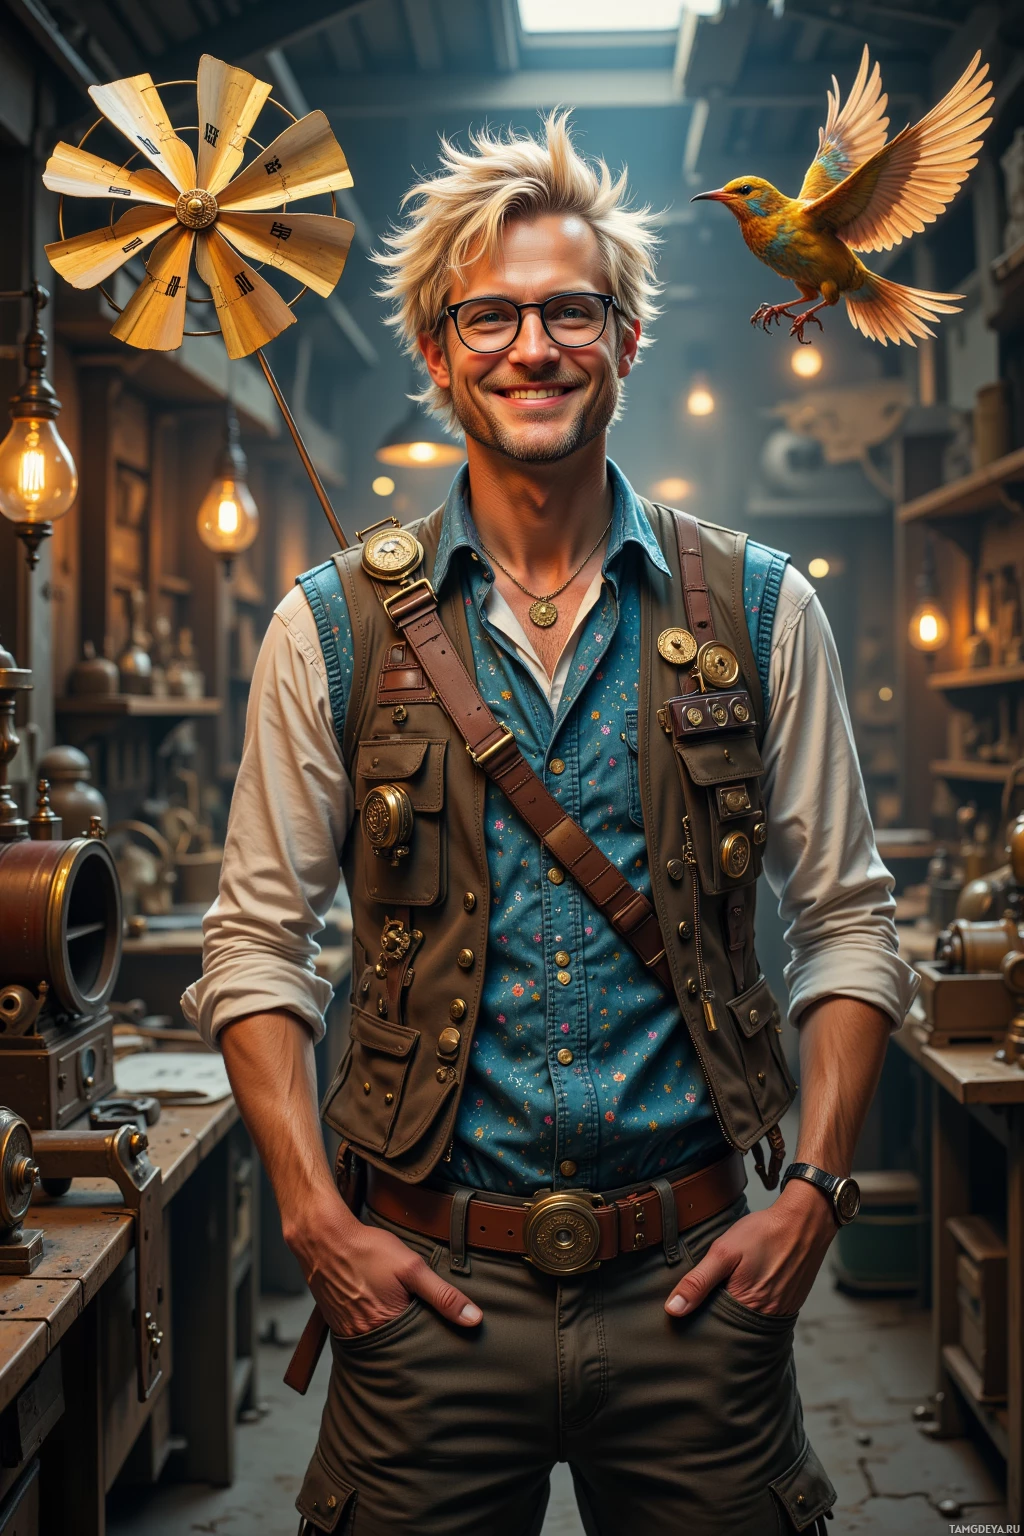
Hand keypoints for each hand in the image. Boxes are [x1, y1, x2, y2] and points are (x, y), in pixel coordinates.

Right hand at [287, 1190, 482, 1338]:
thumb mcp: (412, 1267)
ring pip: (381, 1341)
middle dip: (413, 1337)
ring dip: (393, 1331)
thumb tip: (474, 1319)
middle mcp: (367, 1337)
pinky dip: (373, 1325)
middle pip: (400, 1347)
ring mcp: (350, 1332)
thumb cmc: (368, 1249)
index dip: (434, 1338)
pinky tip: (378, 1308)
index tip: (445, 1331)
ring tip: (400, 1313)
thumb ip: (443, 1295)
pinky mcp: (338, 1325)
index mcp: (388, 1327)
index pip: (421, 1346)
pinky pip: (362, 1334)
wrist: (324, 1239)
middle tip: (421, 1318)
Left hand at [664, 1179, 835, 1318]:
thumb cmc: (765, 1232)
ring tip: (725, 1291)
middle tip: (707, 1294)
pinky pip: (764, 1314)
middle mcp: (765, 1318)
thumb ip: (698, 1281)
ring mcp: (780, 1312)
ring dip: (734, 1310)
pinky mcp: (789, 1304)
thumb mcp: (724, 1252)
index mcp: (746, 1308)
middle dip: (716, 1315)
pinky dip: (752, 1304)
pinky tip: (747, 1287)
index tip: (685, 1309)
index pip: (713, 1327)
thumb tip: (673, 1309)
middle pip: (731, 1327)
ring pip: (747, 1321)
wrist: (805, 1221)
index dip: (698, 1317)